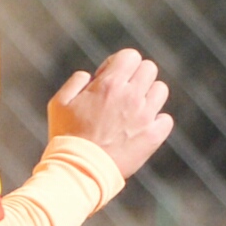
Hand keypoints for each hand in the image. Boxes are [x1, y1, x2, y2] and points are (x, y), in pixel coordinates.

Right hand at [46, 49, 172, 181]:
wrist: (79, 170)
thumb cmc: (66, 136)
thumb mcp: (60, 102)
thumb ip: (77, 81)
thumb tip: (93, 76)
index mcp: (109, 85)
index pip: (130, 56)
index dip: (120, 64)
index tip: (110, 78)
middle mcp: (131, 96)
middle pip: (149, 69)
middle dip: (135, 76)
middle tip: (122, 92)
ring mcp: (145, 116)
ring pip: (161, 90)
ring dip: (148, 95)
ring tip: (132, 110)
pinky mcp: (153, 136)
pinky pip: (166, 119)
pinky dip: (156, 121)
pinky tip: (140, 128)